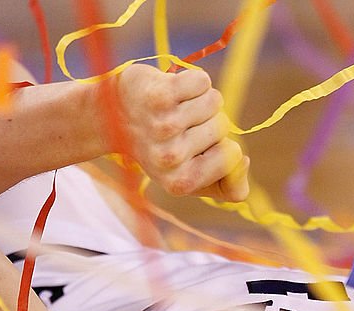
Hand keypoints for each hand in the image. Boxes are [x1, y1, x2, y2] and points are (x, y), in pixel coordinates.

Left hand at [111, 64, 249, 201]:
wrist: (109, 117)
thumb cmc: (158, 148)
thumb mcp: (191, 176)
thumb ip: (226, 186)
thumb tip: (244, 163)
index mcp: (180, 182)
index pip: (234, 157)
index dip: (222, 146)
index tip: (196, 148)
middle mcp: (170, 158)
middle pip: (223, 127)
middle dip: (208, 122)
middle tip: (178, 126)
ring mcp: (164, 125)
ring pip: (214, 102)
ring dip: (199, 99)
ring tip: (174, 108)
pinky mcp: (159, 95)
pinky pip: (202, 81)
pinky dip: (192, 81)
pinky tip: (171, 90)